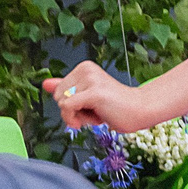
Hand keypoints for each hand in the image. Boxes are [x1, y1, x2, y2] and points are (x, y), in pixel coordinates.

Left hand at [42, 62, 162, 132]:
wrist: (142, 110)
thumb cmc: (117, 106)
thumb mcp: (86, 97)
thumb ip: (66, 88)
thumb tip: (45, 84)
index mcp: (84, 68)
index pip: (58, 90)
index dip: (71, 104)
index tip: (90, 105)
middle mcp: (86, 69)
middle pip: (57, 96)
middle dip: (73, 110)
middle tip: (95, 110)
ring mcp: (91, 80)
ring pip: (61, 103)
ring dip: (78, 116)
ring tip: (98, 112)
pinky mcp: (94, 92)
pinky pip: (67, 108)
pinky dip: (74, 119)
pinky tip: (91, 120)